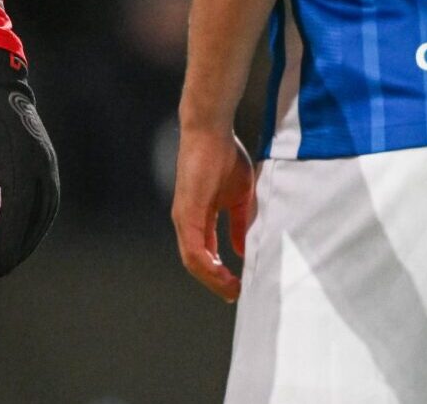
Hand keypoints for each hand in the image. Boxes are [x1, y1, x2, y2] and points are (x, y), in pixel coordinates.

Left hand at [0, 47, 60, 275]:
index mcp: (22, 151)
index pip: (20, 204)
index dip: (10, 237)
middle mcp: (41, 160)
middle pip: (38, 212)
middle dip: (21, 244)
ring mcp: (47, 162)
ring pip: (47, 210)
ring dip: (30, 238)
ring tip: (7, 260)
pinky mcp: (45, 166)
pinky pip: (45, 202)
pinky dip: (35, 224)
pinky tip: (19, 239)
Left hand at [171, 125, 254, 302]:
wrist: (212, 132)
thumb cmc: (225, 157)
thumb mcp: (239, 198)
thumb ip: (239, 224)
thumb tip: (241, 250)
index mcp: (199, 218)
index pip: (206, 253)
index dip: (220, 272)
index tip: (239, 285)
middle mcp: (187, 222)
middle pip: (197, 263)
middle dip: (216, 282)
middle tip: (236, 294)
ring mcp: (184, 218)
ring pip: (193, 262)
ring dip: (213, 280)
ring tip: (233, 290)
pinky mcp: (186, 213)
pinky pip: (193, 249)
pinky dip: (208, 266)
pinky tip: (224, 275)